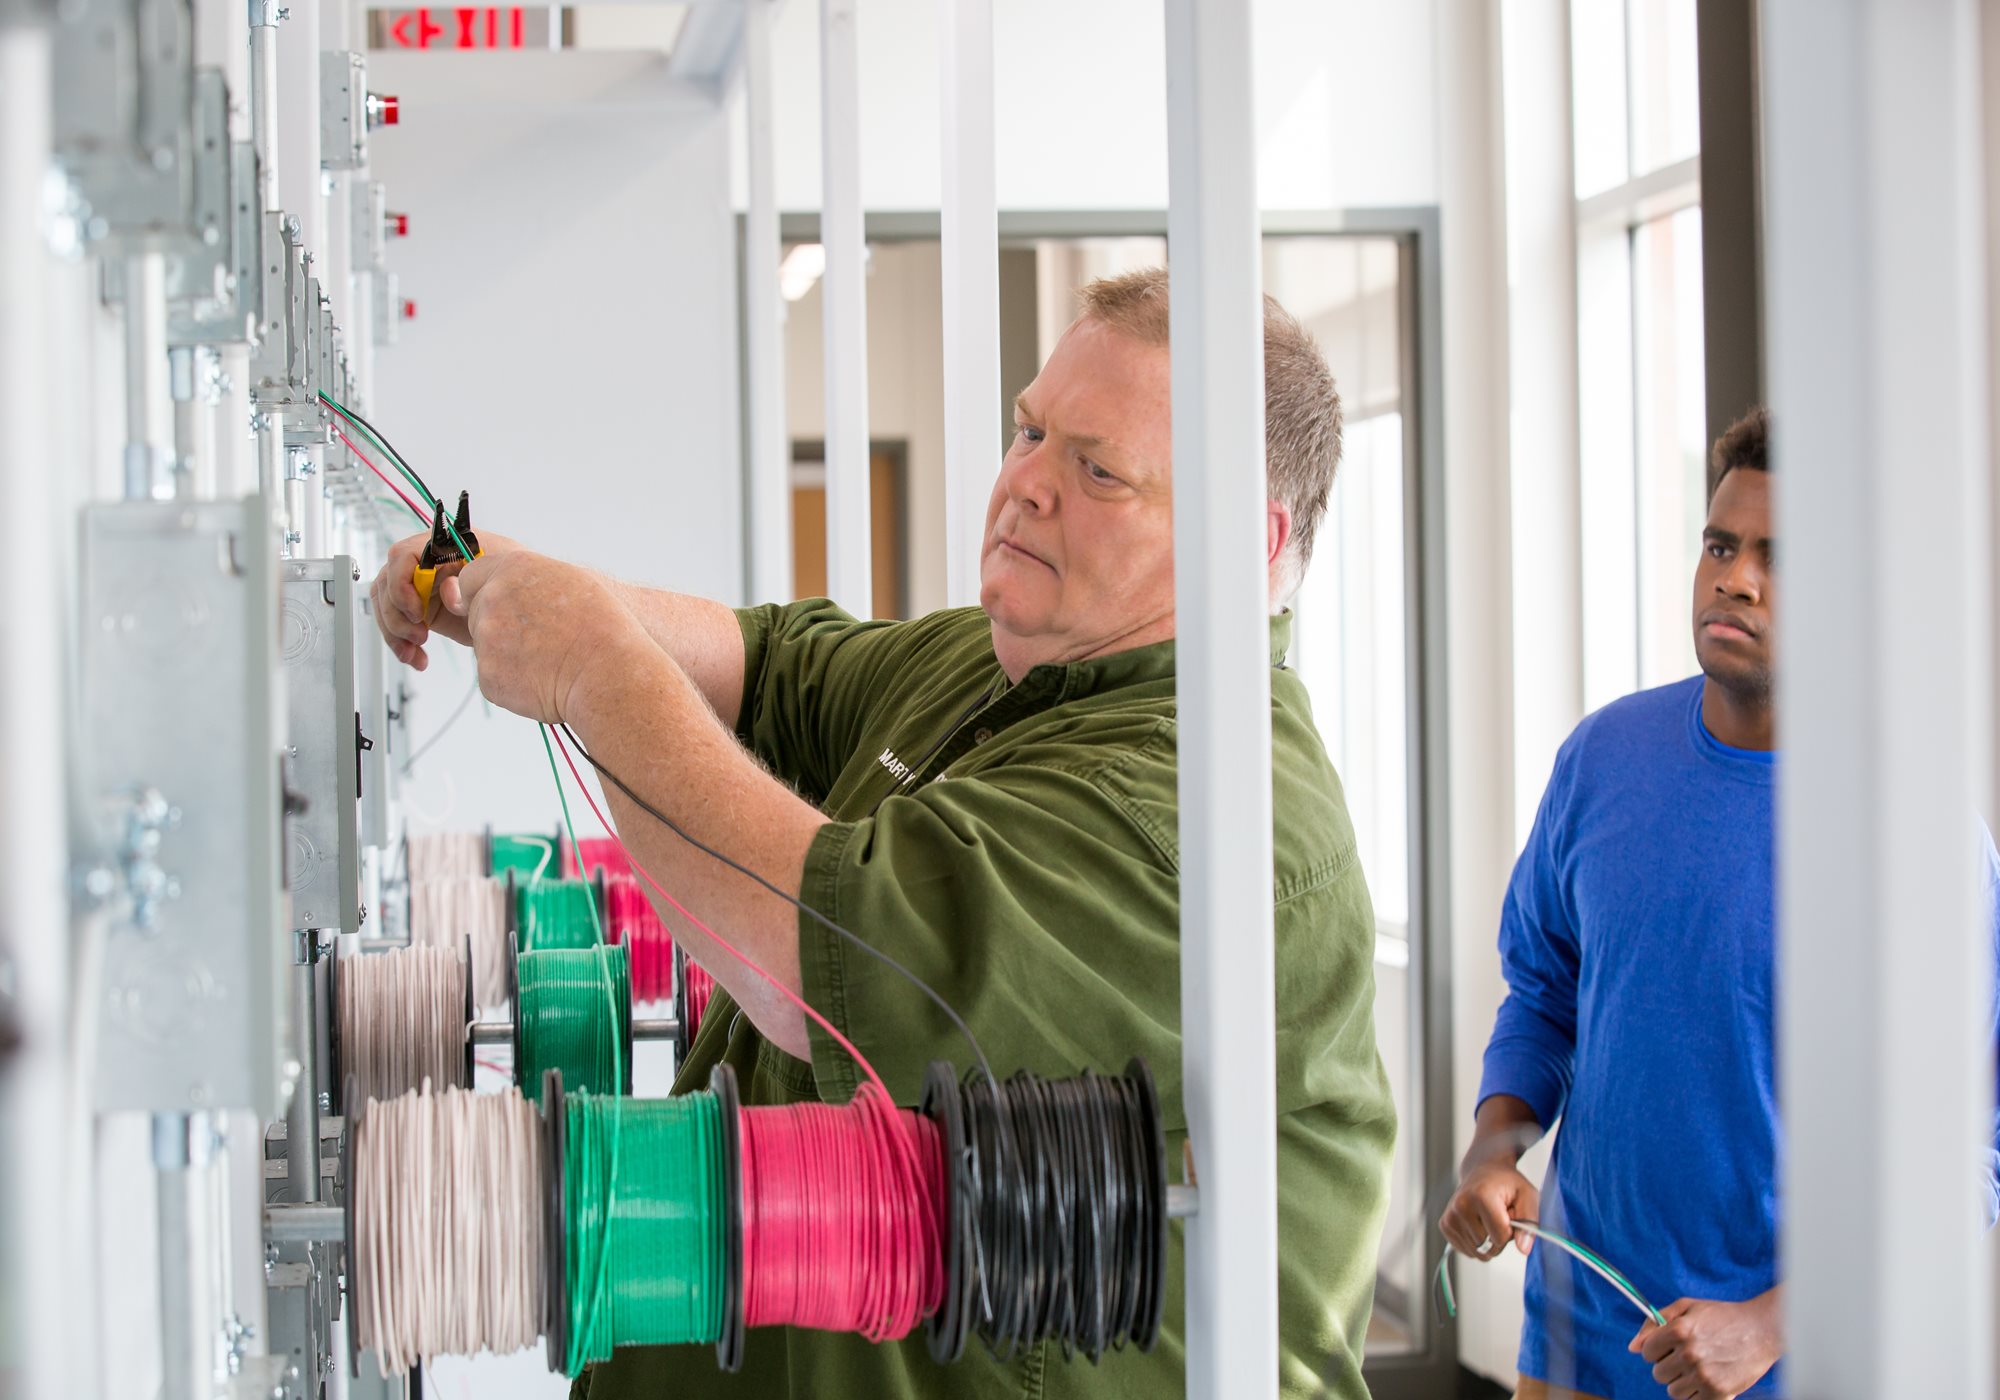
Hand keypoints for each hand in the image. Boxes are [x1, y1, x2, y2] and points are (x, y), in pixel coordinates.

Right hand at [369, 529, 518, 669]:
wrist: (519, 608)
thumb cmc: (515, 581)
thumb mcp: (499, 575)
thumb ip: (471, 579)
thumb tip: (447, 588)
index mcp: (445, 545)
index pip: (404, 555)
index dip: (402, 583)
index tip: (415, 612)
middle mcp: (426, 562)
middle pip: (388, 582)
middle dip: (397, 614)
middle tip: (419, 635)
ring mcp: (420, 585)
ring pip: (386, 604)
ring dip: (395, 632)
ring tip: (415, 651)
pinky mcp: (420, 608)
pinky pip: (395, 623)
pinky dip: (401, 643)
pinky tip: (415, 657)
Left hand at [448, 550, 647, 724]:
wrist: (607, 671)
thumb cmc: (600, 627)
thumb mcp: (569, 581)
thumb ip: (523, 579)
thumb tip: (496, 588)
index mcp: (513, 569)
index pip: (470, 576)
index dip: (483, 592)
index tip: (502, 607)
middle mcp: (492, 599)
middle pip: (476, 614)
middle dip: (500, 626)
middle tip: (541, 638)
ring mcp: (487, 638)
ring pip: (486, 647)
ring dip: (508, 655)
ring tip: (548, 659)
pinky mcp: (488, 675)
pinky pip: (493, 677)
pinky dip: (513, 682)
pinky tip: (543, 678)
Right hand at [1438, 1157, 1538, 1261]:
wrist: (1483, 1170)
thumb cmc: (1507, 1184)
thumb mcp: (1528, 1196)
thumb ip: (1530, 1223)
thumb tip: (1524, 1250)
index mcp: (1480, 1196)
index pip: (1500, 1237)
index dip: (1511, 1232)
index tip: (1509, 1214)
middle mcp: (1460, 1206)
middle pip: (1488, 1247)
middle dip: (1499, 1238)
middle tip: (1499, 1216)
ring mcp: (1450, 1217)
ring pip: (1477, 1252)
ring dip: (1488, 1241)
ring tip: (1488, 1219)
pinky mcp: (1445, 1225)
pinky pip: (1467, 1251)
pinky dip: (1477, 1243)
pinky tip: (1478, 1223)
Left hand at [1629, 1291, 1782, 1399]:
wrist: (1762, 1330)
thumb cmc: (1722, 1316)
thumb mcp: (1687, 1307)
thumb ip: (1654, 1323)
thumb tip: (1632, 1347)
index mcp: (1678, 1330)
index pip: (1646, 1352)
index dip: (1656, 1349)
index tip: (1670, 1346)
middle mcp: (1689, 1354)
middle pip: (1658, 1373)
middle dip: (1668, 1365)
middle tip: (1687, 1356)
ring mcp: (1703, 1375)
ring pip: (1673, 1390)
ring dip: (1682, 1381)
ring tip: (1699, 1367)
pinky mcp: (1718, 1392)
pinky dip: (1696, 1393)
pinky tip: (1707, 1378)